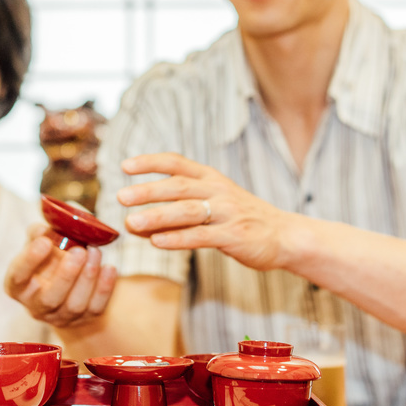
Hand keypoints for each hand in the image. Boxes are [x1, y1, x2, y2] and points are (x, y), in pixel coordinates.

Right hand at [4, 223, 117, 327]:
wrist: (68, 278)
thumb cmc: (49, 256)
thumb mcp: (40, 242)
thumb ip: (39, 233)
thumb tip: (44, 228)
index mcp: (18, 285)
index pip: (19, 277)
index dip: (30, 260)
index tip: (45, 241)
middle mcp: (36, 306)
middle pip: (49, 298)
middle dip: (66, 275)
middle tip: (79, 250)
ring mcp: (60, 316)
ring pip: (74, 305)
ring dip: (88, 277)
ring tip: (95, 252)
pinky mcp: (83, 319)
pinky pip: (95, 308)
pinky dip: (104, 288)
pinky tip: (109, 268)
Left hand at [117, 152, 298, 272]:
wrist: (285, 236)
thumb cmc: (240, 220)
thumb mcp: (212, 205)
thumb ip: (175, 211)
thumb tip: (134, 221)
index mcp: (211, 178)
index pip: (177, 163)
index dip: (151, 162)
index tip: (125, 166)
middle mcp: (218, 191)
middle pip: (179, 186)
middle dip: (148, 191)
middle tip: (120, 196)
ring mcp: (228, 213)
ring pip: (188, 211)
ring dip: (157, 216)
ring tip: (132, 222)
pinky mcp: (235, 236)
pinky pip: (202, 236)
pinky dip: (178, 239)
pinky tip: (157, 242)